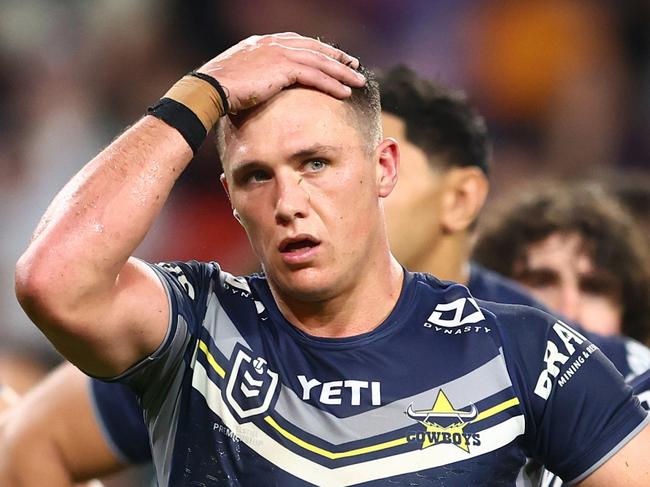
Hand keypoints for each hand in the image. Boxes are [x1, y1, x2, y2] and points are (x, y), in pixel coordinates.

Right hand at [196, 33, 365, 112]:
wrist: (209, 88)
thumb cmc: (219, 89)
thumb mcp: (239, 77)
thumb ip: (255, 76)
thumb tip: (261, 88)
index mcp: (264, 43)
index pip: (299, 43)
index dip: (319, 51)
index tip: (333, 58)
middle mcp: (274, 43)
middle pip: (314, 49)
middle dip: (336, 57)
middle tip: (354, 65)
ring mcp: (279, 53)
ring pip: (320, 62)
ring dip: (342, 72)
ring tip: (358, 81)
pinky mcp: (283, 68)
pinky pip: (315, 76)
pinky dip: (332, 84)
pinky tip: (345, 92)